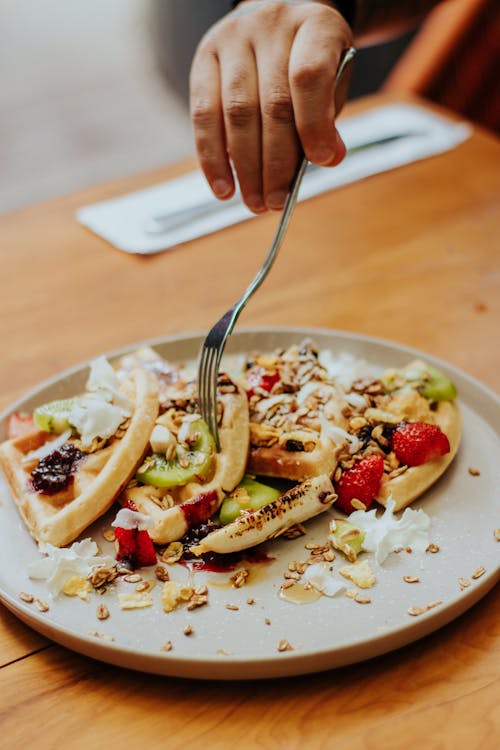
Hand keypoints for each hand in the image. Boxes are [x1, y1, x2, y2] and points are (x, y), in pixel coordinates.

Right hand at [189, 0, 352, 212]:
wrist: (274, 23)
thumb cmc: (306, 65)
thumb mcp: (332, 82)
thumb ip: (327, 118)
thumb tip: (327, 160)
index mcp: (315, 25)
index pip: (310, 75)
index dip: (314, 123)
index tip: (320, 162)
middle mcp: (271, 24)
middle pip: (272, 103)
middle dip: (275, 161)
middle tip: (276, 201)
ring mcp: (232, 38)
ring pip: (236, 112)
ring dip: (245, 167)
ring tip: (255, 202)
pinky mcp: (203, 57)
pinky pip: (203, 114)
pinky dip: (212, 157)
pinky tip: (224, 187)